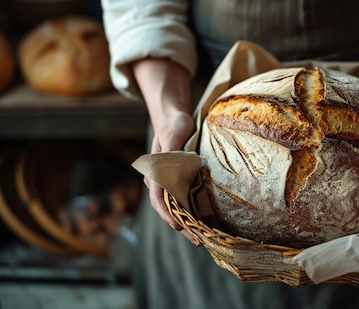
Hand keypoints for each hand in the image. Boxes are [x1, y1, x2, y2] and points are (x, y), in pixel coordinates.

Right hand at [133, 58, 199, 244]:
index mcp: (154, 172)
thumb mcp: (173, 134)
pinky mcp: (178, 181)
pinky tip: (203, 221)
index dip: (168, 214)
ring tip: (201, 237)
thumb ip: (172, 150)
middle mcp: (158, 181)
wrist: (174, 119)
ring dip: (188, 223)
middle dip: (182, 226)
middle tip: (198, 241)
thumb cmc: (174, 125)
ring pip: (176, 207)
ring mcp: (168, 182)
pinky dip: (191, 212)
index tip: (179, 226)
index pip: (158, 198)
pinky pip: (183, 200)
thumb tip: (175, 163)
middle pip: (168, 208)